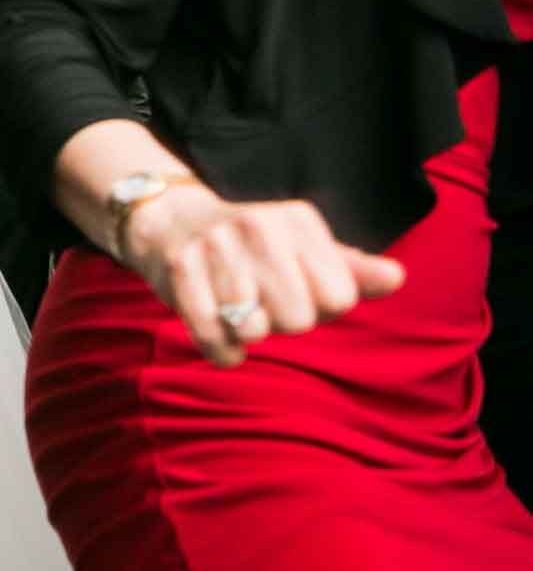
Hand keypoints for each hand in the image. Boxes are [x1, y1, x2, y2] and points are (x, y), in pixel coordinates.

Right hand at [123, 188, 405, 368]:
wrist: (173, 221)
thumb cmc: (255, 247)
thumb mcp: (306, 249)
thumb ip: (352, 270)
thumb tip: (397, 277)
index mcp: (298, 220)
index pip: (339, 299)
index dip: (319, 306)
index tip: (294, 286)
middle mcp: (259, 225)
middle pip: (300, 319)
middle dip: (283, 321)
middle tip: (262, 298)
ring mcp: (217, 246)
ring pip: (256, 331)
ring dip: (248, 332)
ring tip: (236, 306)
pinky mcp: (180, 271)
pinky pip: (217, 343)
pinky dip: (222, 350)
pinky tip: (219, 328)